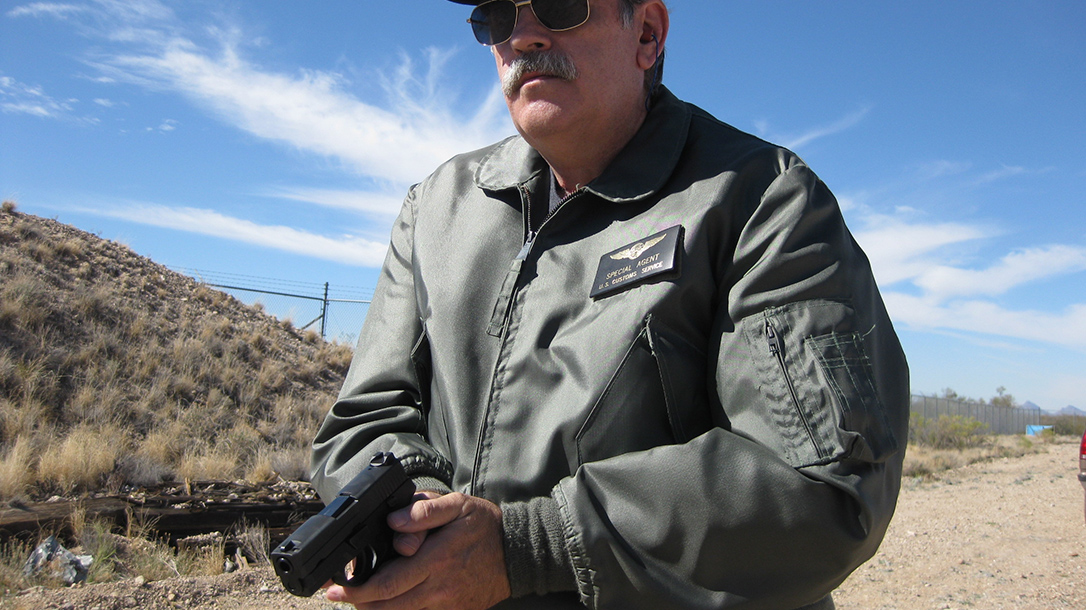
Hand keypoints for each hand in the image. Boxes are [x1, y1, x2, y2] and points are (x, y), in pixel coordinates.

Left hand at [325, 492, 510, 609]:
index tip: (337, 586)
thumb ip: (424, 510)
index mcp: (436, 559)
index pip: (387, 583)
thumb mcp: (457, 504)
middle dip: (358, 602)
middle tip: (338, 595)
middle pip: (388, 606)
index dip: (357, 589)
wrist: (518, 552)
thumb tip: (393, 522)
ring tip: (359, 599)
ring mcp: (446, 604)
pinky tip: (388, 603)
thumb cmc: (485, 526)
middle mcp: (438, 587)